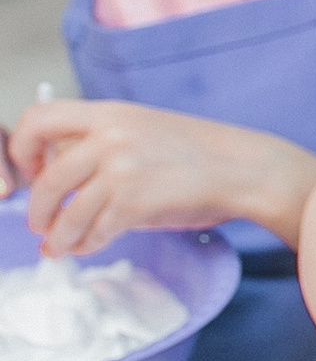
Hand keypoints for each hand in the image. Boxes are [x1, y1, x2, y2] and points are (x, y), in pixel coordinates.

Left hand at [6, 99, 315, 254]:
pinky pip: (93, 230)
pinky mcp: (135, 202)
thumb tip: (64, 172)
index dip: (24, 149)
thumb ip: (103, 141)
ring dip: (57, 235)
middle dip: (36, 209)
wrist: (247, 169)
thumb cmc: (202, 154)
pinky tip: (88, 247)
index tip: (34, 170)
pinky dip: (85, 244)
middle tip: (40, 223)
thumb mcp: (145, 128)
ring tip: (59, 246)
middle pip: (45, 178)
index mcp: (109, 113)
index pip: (38, 119)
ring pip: (64, 210)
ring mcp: (121, 169)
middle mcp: (109, 137)